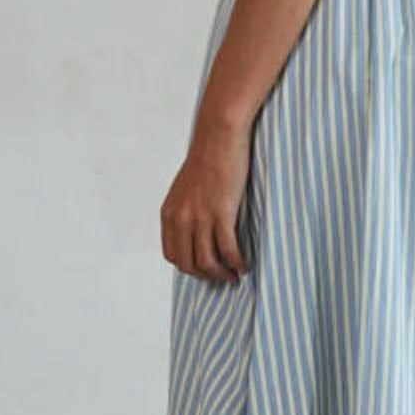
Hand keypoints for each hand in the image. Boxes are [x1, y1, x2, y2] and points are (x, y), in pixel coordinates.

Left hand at [160, 112, 252, 282]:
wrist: (218, 136)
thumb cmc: (209, 157)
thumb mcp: (187, 187)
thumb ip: (187, 209)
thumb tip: (198, 227)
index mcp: (169, 213)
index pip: (172, 254)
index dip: (189, 267)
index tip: (206, 268)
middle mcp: (180, 219)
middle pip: (188, 264)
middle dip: (207, 276)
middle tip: (224, 277)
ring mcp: (200, 217)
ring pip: (207, 262)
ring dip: (223, 274)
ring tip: (236, 275)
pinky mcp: (221, 213)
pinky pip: (228, 250)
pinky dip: (237, 263)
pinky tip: (245, 265)